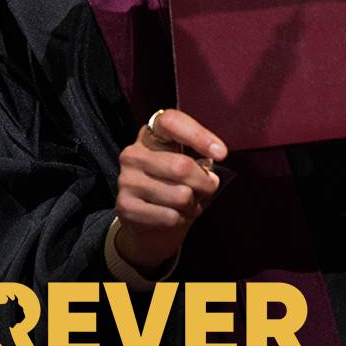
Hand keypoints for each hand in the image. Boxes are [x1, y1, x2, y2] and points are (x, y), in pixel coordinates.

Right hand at [115, 108, 227, 274]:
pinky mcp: (125, 206)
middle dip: (205, 183)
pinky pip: (169, 216)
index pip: (171, 121)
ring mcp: (126, 180)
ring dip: (193, 205)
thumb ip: (199, 162)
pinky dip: (180, 219)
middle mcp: (133, 154)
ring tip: (187, 204)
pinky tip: (174, 216)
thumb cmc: (175, 186)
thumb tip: (210, 176)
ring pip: (180, 195)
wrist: (149, 223)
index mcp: (151, 135)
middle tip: (208, 188)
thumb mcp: (187, 165)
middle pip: (181, 166)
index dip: (198, 135)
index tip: (221, 153)